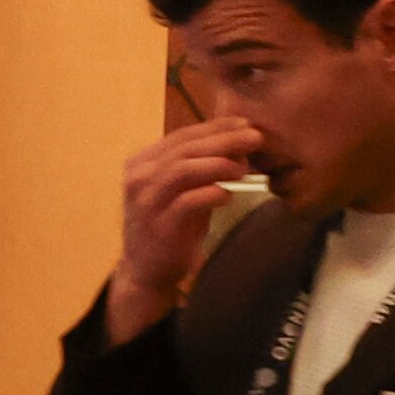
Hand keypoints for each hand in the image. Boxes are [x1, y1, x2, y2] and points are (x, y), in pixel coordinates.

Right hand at [109, 116, 267, 339]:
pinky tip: (228, 195)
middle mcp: (139, 177)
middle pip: (185, 149)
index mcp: (142, 163)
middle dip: (224, 140)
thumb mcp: (181, 191)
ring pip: (183, 170)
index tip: (245, 124)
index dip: (216, 128)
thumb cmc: (168, 226)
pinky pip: (187, 202)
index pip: (182, 136)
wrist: (147, 270)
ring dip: (218, 165)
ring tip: (244, 169)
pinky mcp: (159, 225)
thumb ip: (201, 168)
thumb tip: (239, 145)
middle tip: (255, 138)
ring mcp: (146, 201)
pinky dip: (211, 194)